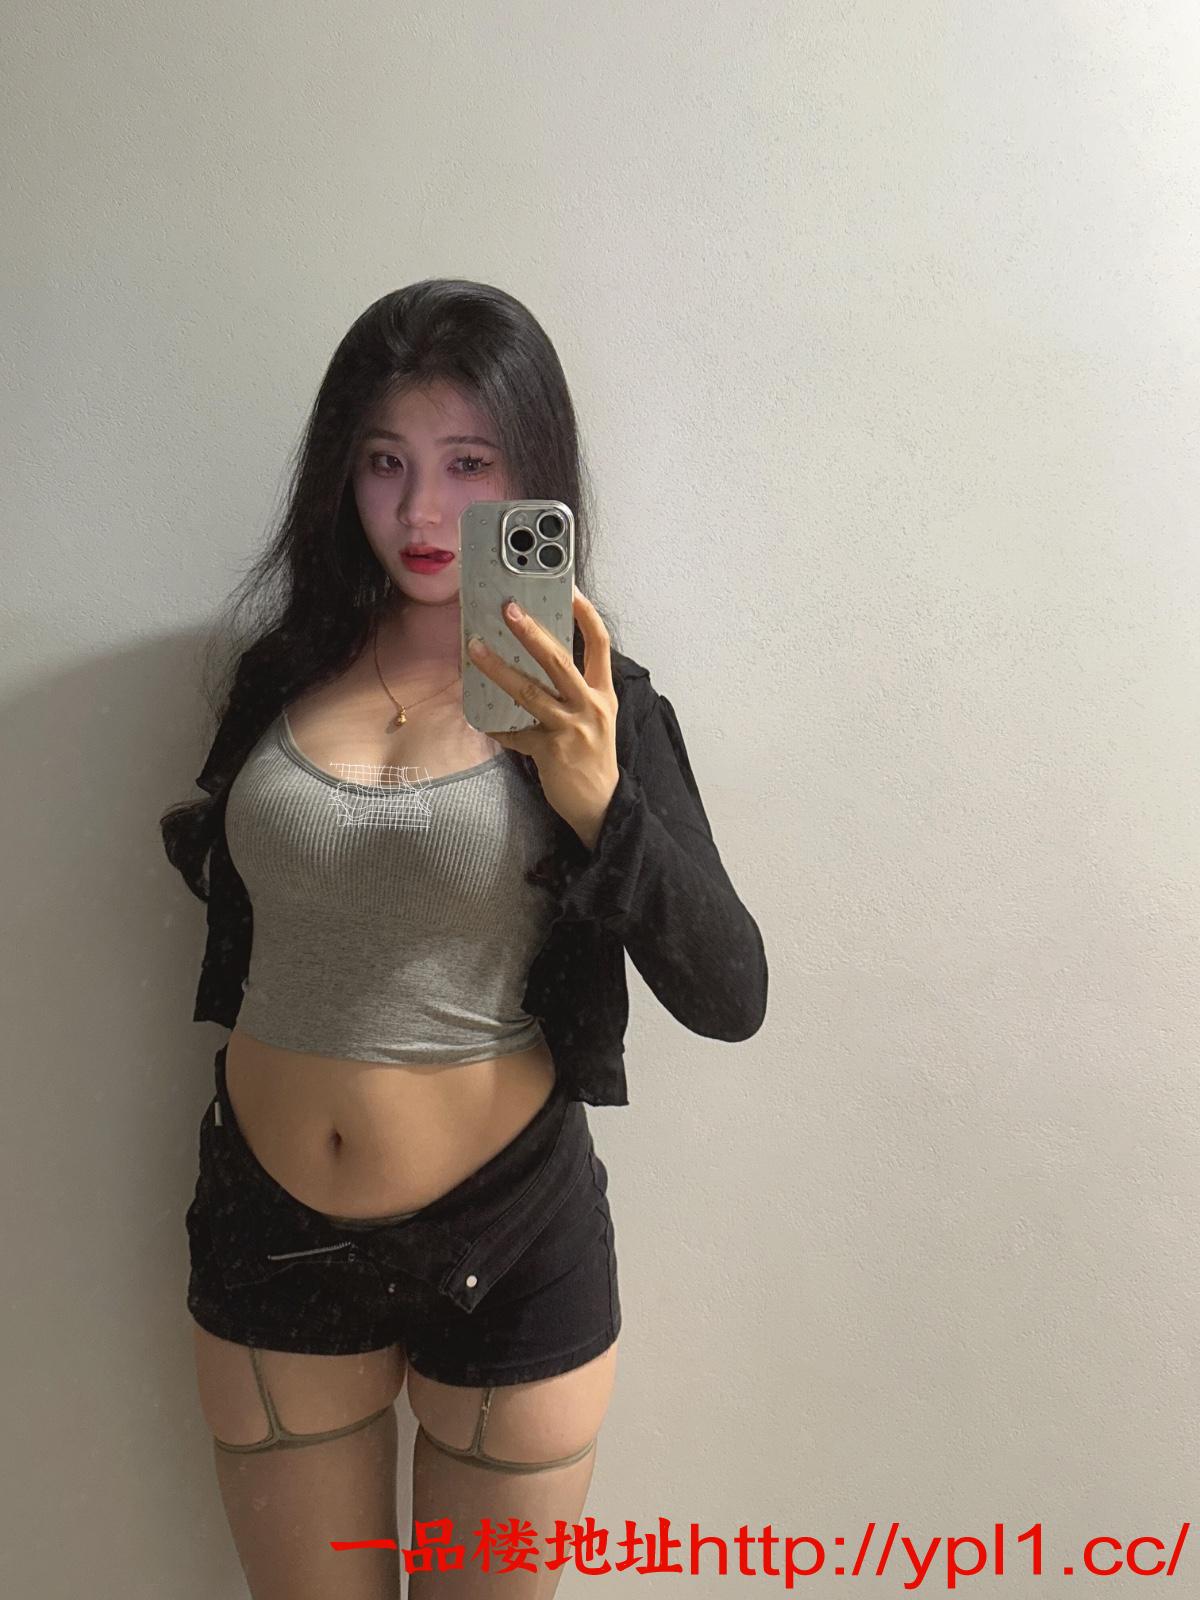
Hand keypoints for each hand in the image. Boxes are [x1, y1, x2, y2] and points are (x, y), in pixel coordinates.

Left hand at [466, 585, 618, 850]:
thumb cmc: (593, 755)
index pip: (599, 643)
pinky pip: (514, 734)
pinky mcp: (550, 751)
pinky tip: (479, 718)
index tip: (568, 587)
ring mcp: (570, 728)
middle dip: (531, 632)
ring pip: (529, 691)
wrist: (600, 804)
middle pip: (559, 660)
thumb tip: (538, 657)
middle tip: (508, 608)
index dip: (585, 613)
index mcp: (603, 692)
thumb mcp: (595, 716)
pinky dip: (495, 726)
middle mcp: (590, 705)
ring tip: (475, 649)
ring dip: (498, 669)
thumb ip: (575, 689)